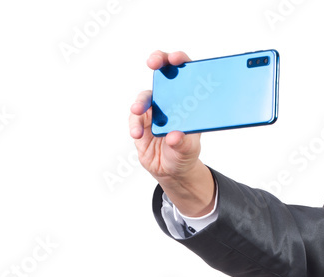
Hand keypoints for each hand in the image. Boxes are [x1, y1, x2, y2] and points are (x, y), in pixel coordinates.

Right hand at [129, 50, 214, 216]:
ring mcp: (153, 110)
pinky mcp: (140, 123)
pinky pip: (135, 119)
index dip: (179, 60)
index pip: (184, 72)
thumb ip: (183, 143)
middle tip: (153, 62)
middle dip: (157, 61)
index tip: (176, 59)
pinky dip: (134, 125)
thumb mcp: (189, 150)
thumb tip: (174, 136)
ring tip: (137, 110)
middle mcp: (168, 100)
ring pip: (144, 97)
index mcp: (186, 100)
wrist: (170, 171)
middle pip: (162, 73)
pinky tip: (137, 134)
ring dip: (140, 101)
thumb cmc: (184, 153)